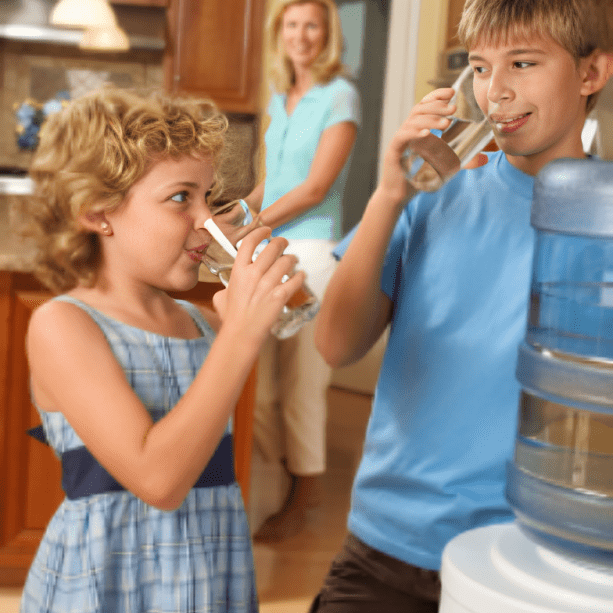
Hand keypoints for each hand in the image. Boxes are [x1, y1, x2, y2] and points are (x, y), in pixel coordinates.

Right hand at [212, 226, 304, 346]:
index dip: (260, 232)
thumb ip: (226, 286)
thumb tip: (229, 286)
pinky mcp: (280, 296)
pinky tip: (301, 275)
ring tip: (293, 260)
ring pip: (286, 261)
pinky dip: (300, 276)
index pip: (249, 242)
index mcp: (238, 271)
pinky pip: (295, 280)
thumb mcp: (220, 297)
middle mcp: (253, 274)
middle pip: (272, 247)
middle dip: (281, 242)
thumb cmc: (230, 317)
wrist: (241, 334)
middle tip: (284, 244)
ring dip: (292, 259)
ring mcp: (268, 285)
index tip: (267, 230)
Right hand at [379, 88, 455, 202]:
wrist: (399, 195)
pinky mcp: (394, 151)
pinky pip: (403, 136)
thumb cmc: (419, 179)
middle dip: (437, 106)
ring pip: (413, 121)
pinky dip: (415, 132)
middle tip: (454, 109)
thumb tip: (486, 158)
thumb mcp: (445, 165)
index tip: (452, 92)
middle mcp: (408, 130)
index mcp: (418, 129)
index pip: (426, 105)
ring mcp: (400, 140)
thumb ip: (464, 160)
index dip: (437, 96)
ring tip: (447, 122)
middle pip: (420, 109)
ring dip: (431, 119)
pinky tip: (427, 133)